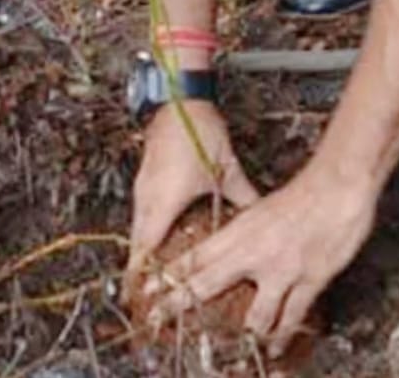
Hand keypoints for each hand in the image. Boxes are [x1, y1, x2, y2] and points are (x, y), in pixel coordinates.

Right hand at [126, 101, 257, 288]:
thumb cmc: (198, 131)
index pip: (144, 252)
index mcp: (163, 204)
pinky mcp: (145, 174)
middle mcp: (147, 198)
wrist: (180, 98)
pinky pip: (142, 209)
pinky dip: (148, 226)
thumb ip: (243, 196)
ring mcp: (143, 185)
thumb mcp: (226, 169)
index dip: (143, 279)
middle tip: (151, 292)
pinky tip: (164, 230)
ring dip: (145, 248)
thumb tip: (260, 213)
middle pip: (137, 244)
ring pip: (139, 227)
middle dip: (144, 270)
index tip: (143, 299)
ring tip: (157, 268)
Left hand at [147, 162, 376, 357]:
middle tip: (159, 320)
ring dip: (244, 335)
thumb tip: (237, 249)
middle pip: (207, 284)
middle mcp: (255, 252)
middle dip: (181, 304)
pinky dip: (281, 337)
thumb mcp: (266, 208)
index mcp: (242, 229)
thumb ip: (249, 232)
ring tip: (233, 352)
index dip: (171, 274)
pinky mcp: (307, 281)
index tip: (148, 289)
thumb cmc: (306, 193)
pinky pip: (290, 318)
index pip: (198, 255)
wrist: (338, 186)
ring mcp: (281, 270)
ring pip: (253, 317)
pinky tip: (274, 348)